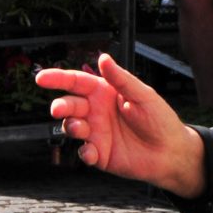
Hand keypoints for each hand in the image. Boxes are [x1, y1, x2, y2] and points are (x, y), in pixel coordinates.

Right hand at [37, 53, 203, 195]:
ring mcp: (96, 133)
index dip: (58, 78)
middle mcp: (96, 111)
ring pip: (71, 127)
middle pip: (69, 104)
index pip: (76, 82)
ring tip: (80, 128)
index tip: (41, 78)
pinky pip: (84, 152)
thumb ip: (121, 79)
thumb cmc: (159, 119)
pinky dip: (84, 152)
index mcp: (104, 92)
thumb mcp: (143, 95)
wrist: (171, 151)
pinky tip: (91, 151)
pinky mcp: (100, 154)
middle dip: (60, 105)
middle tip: (58, 109)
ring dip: (71, 126)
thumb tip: (103, 58)